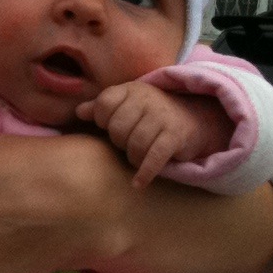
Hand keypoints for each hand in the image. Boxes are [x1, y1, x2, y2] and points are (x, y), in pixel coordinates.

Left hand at [77, 83, 229, 188]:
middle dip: (120, 142)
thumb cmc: (151, 115)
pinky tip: (138, 183)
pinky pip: (154, 157)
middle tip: (128, 144)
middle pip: (117, 129)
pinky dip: (145, 173)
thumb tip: (79, 112)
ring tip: (137, 158)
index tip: (110, 126)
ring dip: (133, 158)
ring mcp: (162, 116)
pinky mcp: (175, 136)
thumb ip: (101, 107)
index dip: (103, 120)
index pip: (104, 104)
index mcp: (131, 89)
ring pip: (134, 145)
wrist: (193, 119)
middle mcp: (147, 99)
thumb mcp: (127, 105)